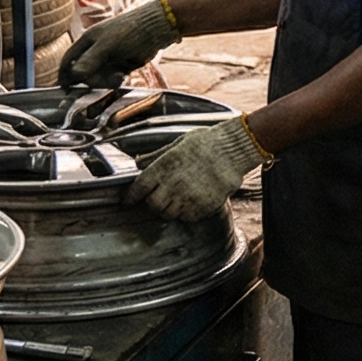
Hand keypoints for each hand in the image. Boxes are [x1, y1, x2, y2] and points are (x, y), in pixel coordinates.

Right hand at [58, 0, 180, 87]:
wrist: (158, 28)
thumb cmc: (131, 31)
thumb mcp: (108, 46)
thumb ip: (90, 60)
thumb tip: (73, 75)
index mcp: (88, 40)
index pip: (68, 60)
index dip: (65, 75)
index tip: (65, 89)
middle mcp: (95, 49)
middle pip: (83, 73)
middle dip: (94, 80)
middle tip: (108, 80)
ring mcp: (108, 57)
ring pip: (98, 77)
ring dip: (106, 81)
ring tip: (120, 76)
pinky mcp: (120, 64)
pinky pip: (111, 78)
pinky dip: (115, 81)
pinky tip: (124, 76)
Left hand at [127, 117, 272, 219]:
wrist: (233, 149)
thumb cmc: (206, 143)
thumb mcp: (177, 144)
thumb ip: (156, 157)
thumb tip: (139, 163)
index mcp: (164, 167)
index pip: (139, 188)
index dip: (131, 196)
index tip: (128, 201)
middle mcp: (173, 184)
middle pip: (153, 205)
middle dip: (152, 203)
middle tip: (158, 198)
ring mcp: (189, 197)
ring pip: (169, 214)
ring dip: (169, 209)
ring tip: (177, 199)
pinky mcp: (203, 206)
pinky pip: (188, 217)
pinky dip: (186, 213)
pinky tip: (191, 201)